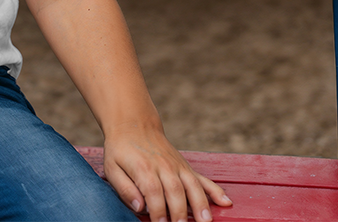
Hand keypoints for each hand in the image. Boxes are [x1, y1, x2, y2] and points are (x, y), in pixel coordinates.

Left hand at [103, 125, 231, 221]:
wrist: (133, 124)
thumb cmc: (120, 150)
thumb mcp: (111, 167)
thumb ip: (124, 188)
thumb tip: (139, 207)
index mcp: (144, 168)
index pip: (153, 192)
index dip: (158, 211)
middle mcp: (163, 166)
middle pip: (175, 192)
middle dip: (180, 213)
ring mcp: (177, 166)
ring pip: (192, 186)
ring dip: (200, 205)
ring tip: (205, 221)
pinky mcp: (185, 167)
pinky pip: (203, 179)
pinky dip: (215, 190)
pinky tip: (226, 202)